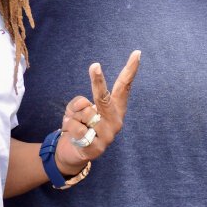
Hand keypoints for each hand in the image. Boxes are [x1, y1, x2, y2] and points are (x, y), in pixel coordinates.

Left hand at [54, 51, 139, 171]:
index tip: (137, 53)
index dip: (131, 70)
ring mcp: (108, 135)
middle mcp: (116, 120)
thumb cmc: (80, 124)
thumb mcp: (79, 109)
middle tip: (95, 65)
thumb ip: (80, 104)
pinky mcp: (97, 148)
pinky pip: (76, 128)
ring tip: (76, 125)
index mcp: (115, 108)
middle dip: (98, 81)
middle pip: (104, 97)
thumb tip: (84, 108)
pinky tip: (73, 135)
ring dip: (73, 116)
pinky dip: (69, 127)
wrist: (74, 153)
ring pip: (84, 113)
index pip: (124, 86)